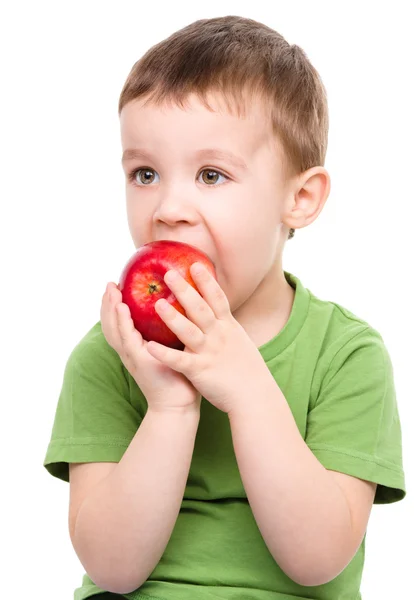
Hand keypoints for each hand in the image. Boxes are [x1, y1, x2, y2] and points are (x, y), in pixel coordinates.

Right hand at [100, 282, 200, 413]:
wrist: (179, 407)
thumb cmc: (181, 378)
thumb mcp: (174, 350)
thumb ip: (172, 333)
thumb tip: (184, 309)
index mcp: (137, 348)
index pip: (120, 324)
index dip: (116, 306)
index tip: (118, 287)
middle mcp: (130, 352)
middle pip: (111, 324)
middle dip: (108, 303)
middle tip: (110, 283)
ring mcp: (132, 357)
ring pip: (115, 330)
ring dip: (111, 309)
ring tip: (112, 290)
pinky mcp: (138, 362)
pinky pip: (127, 339)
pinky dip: (122, 322)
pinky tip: (122, 308)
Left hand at [146, 262, 269, 413]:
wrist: (255, 396)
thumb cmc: (246, 371)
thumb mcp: (239, 341)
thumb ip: (225, 327)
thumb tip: (218, 313)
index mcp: (228, 327)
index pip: (217, 299)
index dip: (206, 281)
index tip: (195, 264)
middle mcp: (219, 336)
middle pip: (200, 309)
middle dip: (184, 290)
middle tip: (168, 274)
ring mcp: (209, 352)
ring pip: (189, 331)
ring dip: (173, 317)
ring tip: (157, 304)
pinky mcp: (200, 371)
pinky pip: (179, 361)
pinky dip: (164, 354)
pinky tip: (149, 347)